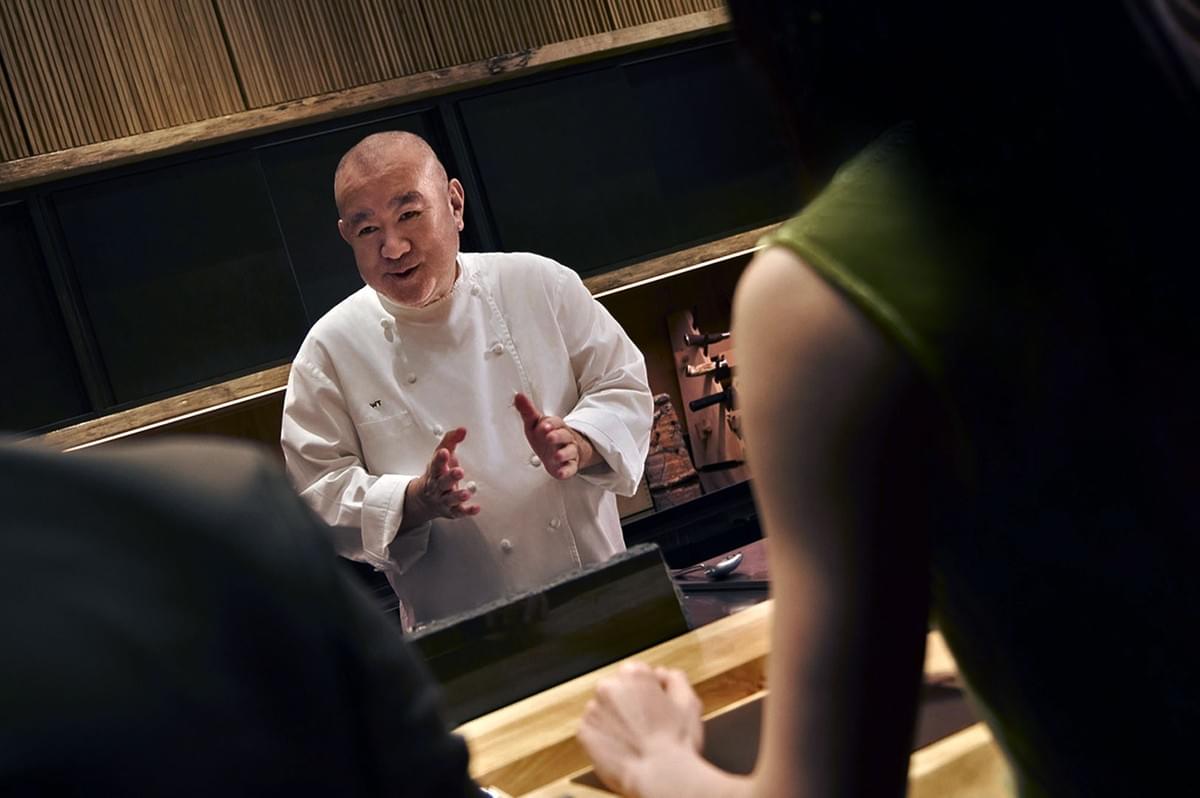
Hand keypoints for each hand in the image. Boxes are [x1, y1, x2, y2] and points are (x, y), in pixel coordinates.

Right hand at [402, 427, 480, 529]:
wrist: (423, 500)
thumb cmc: (437, 473)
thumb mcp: (441, 456)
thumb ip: (451, 441)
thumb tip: (463, 429)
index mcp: (434, 472)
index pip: (435, 464)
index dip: (439, 459)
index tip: (444, 452)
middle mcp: (437, 487)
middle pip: (442, 482)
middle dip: (450, 477)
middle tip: (459, 471)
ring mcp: (443, 500)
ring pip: (449, 499)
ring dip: (458, 496)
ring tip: (466, 493)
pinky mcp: (451, 511)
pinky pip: (459, 512)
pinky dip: (467, 511)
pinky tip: (476, 508)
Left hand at [513, 393, 597, 479]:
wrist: (562, 452)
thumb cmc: (546, 436)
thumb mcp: (535, 423)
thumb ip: (527, 411)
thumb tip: (518, 396)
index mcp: (556, 426)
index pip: (555, 422)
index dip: (550, 424)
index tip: (543, 425)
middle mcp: (564, 438)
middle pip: (564, 435)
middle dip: (557, 436)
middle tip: (550, 437)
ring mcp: (568, 452)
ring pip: (569, 451)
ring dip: (563, 453)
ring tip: (557, 456)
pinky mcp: (569, 465)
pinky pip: (570, 468)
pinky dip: (566, 470)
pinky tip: (561, 472)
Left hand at [578, 662, 704, 796]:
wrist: (660, 777)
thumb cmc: (676, 742)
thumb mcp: (688, 702)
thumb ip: (675, 678)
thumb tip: (663, 674)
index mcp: (634, 674)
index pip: (636, 675)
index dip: (649, 693)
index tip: (655, 708)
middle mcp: (609, 687)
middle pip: (618, 691)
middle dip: (629, 705)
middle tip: (646, 727)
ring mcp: (593, 710)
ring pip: (605, 710)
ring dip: (616, 721)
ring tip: (635, 740)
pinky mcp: (584, 732)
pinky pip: (594, 730)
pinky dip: (604, 738)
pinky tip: (622, 748)